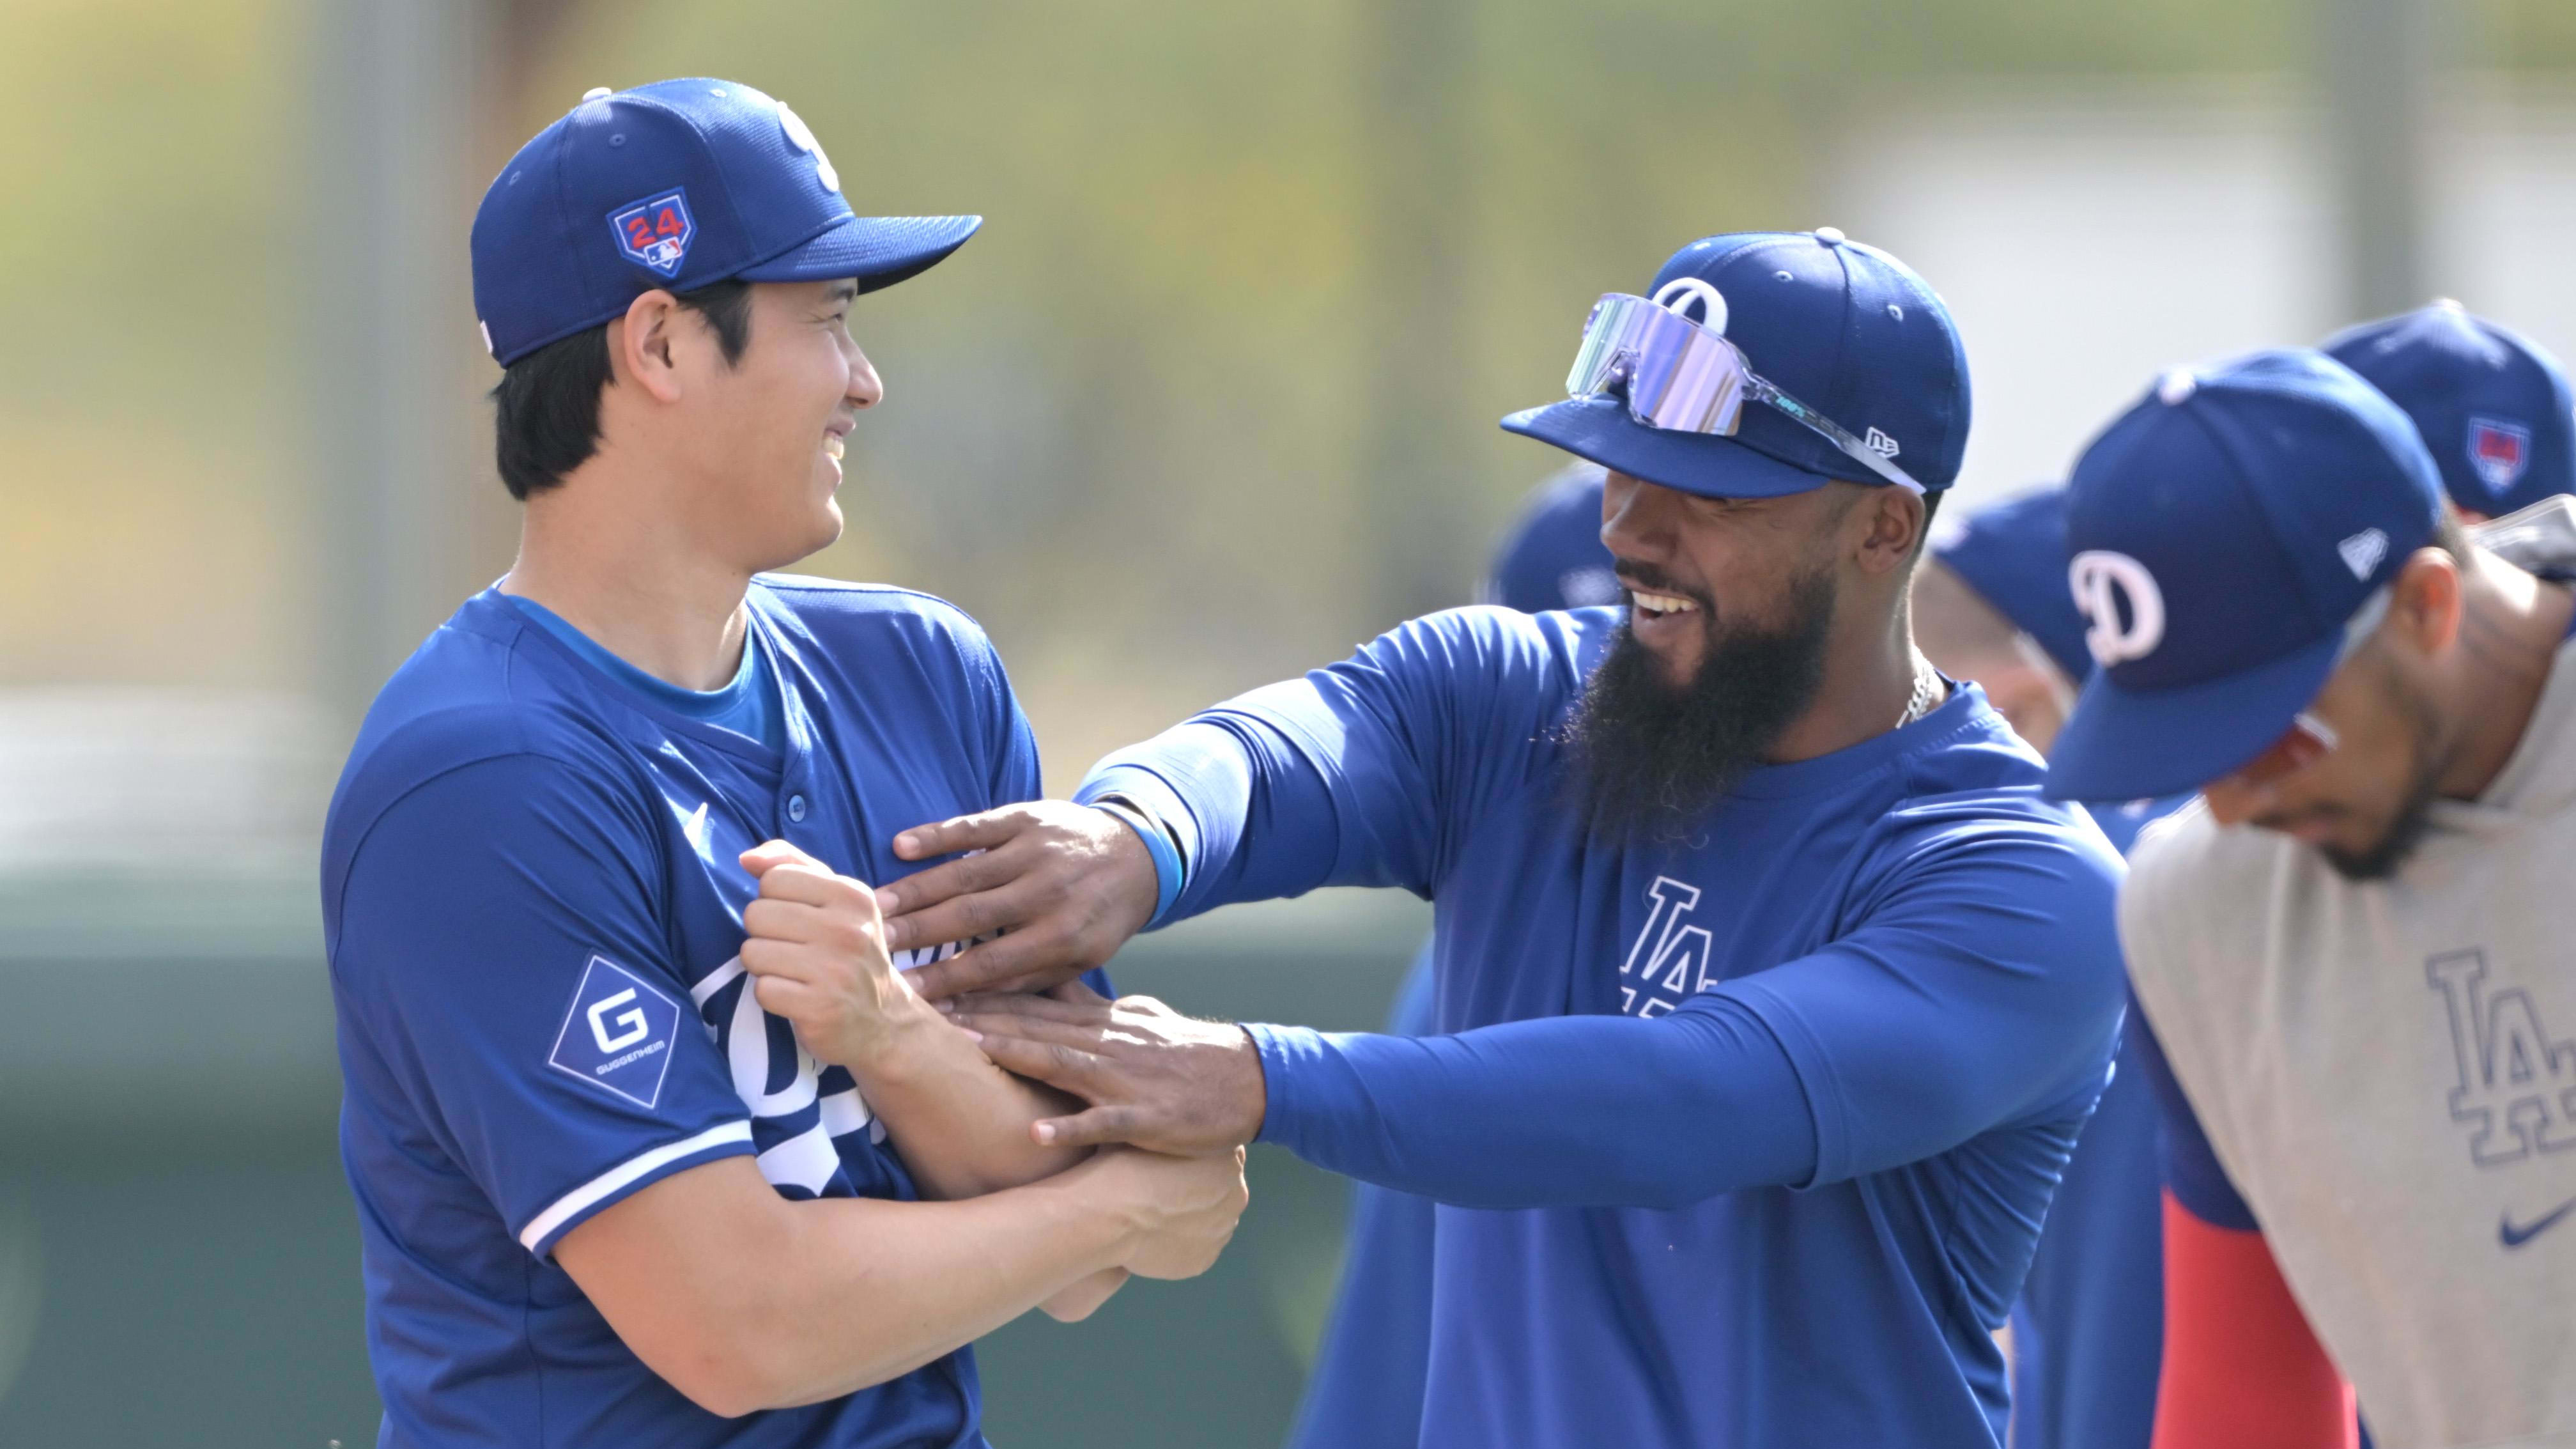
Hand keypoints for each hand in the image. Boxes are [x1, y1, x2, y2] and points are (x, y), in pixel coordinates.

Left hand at [738, 840, 920, 1068]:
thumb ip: (792, 866)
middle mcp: (847, 930)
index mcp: (852, 895)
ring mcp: (835, 971)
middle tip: (792, 950)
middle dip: (764, 935)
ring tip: (793, 974)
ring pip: (753, 953)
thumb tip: (747, 858)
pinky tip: (796, 997)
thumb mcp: (835, 900)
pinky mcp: (820, 1009)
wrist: (884, 1020)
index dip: (774, 901)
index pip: (774, 879)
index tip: (797, 921)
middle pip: (757, 915)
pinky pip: (763, 990)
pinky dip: (772, 996)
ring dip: (764, 967)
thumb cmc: (849, 952)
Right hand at [876, 801, 1158, 999]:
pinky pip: (975, 827)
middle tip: (872, 944)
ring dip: (917, 889)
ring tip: (874, 905)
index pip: (992, 963)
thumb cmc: (1097, 918)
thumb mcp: (1077, 960)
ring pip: (966, 873)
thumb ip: (1025, 979)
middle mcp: (1048, 892)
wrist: (1137, 856)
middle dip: (918, 932)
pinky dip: (937, 835)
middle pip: (970, 915)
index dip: (945, 978)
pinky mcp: (1026, 817)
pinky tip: (902, 846)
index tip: (904, 990)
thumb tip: (963, 1001)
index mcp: (1062, 936)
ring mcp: (1035, 850)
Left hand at [948, 980, 1266, 1155]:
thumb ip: (1092, 1006)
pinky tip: (1038, 1133)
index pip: (1036, 1002)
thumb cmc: (1189, 1053)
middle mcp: (1109, 1043)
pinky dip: (1072, 1127)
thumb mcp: (1138, 1018)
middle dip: (983, 1017)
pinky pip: (1106, 1123)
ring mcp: (1126, 1079)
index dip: (986, 995)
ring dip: (1016, 1054)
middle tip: (930, 1007)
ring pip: (1063, 1062)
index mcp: (1104, 1021)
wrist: (1249, 1079)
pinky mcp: (1147, 1116)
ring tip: (969, 1049)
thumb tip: (1052, 984)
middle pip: (1037, 1025)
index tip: (940, 987)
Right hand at [1085, 1144, 1248, 1280]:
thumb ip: (1174, 1135)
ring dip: (1190, 1218)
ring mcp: (1223, 1231)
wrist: (1108, 1215)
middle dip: (1197, 1190)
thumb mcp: (1151, 1133)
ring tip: (1152, 1214)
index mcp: (1230, 1158)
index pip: (1220, 1156)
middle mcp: (1236, 1194)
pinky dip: (1179, 1244)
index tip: (1168, 1164)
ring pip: (1210, 1221)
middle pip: (1220, 1190)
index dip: (1193, 1159)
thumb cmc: (1123, 1166)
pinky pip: (1195, 1249)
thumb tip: (1170, 1127)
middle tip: (1159, 1190)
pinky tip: (1153, 1236)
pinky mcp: (1205, 1261)